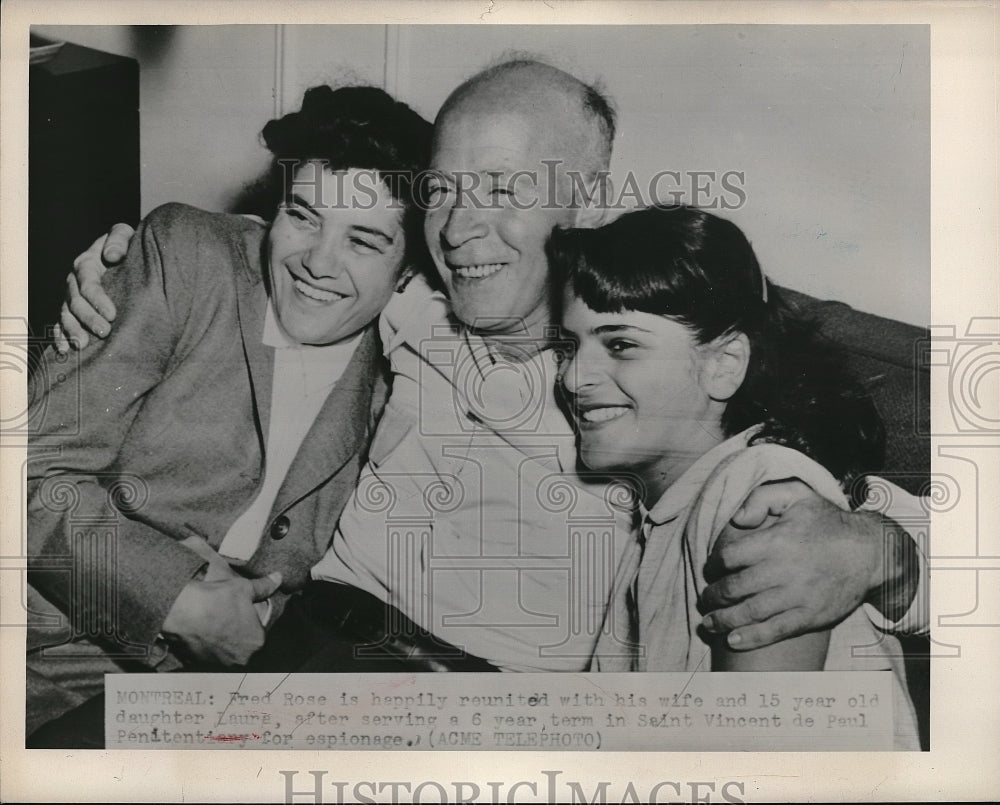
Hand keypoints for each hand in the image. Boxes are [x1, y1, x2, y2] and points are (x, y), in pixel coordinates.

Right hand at [54, 223, 134, 351]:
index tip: (113, 315)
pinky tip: (64, 350)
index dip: (98, 300)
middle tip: (105, 333)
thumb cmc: (125, 244)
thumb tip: (112, 255)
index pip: (88, 284)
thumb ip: (119, 240)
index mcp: (86, 263)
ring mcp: (70, 296)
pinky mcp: (71, 309)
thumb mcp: (124, 234)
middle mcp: (74, 281)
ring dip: (72, 331)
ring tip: (82, 345)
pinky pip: (60, 323)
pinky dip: (60, 337)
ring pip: (66, 315)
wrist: (122, 252)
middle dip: (89, 319)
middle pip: (76, 303)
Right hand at [161, 571, 281, 666]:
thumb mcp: (245, 588)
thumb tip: (278, 578)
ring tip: (213, 627)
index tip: (240, 614)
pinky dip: (208, 649)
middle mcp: (242, 659)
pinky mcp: (200, 666)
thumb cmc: (216, 599)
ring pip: (227, 654)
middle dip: (238, 635)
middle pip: (244, 646)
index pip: (259, 633)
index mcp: (257, 642)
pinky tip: (203, 634)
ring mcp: (220, 666)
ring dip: (223, 644)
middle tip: (226, 620)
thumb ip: (265, 586)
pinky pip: (209, 658)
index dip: (250, 622)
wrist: (180, 610)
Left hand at [699, 480, 884, 650]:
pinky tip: (732, 640)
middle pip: (734, 588)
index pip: (729, 556)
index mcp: (775, 541)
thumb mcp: (796, 495)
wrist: (870, 552)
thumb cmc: (828, 522)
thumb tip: (737, 518)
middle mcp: (782, 571)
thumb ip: (762, 498)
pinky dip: (751, 638)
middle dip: (712, 596)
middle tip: (705, 598)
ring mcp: (796, 596)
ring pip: (749, 613)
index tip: (711, 568)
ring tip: (708, 623)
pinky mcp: (809, 616)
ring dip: (723, 620)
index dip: (714, 563)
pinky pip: (775, 630)